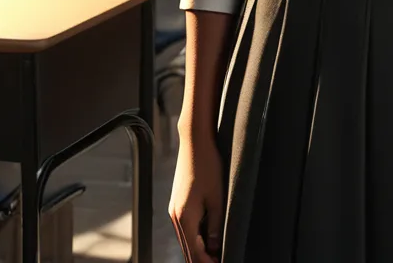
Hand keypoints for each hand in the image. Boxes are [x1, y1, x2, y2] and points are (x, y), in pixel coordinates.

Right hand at [168, 128, 225, 262]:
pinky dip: (194, 235)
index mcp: (184, 218)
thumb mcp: (217, 198)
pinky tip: (206, 236)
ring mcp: (174, 209)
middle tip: (218, 262)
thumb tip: (215, 248)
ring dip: (198, 248)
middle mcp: (175, 216)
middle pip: (187, 248)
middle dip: (201, 259)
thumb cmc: (208, 167)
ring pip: (185, 238)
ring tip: (215, 254)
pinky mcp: (177, 201)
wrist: (195, 142)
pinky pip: (185, 226)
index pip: (194, 253)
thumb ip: (215, 226)